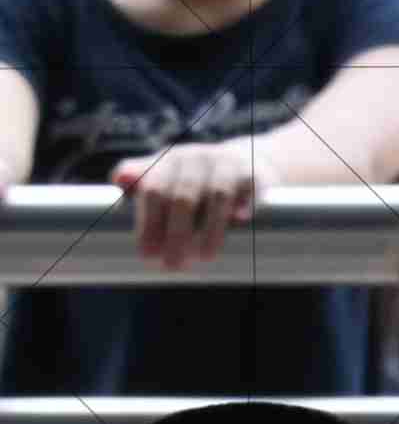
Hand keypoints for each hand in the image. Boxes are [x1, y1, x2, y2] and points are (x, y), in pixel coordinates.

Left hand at [108, 138, 263, 270]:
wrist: (246, 160)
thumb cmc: (198, 178)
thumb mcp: (167, 175)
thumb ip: (141, 180)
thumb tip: (119, 181)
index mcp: (168, 161)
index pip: (153, 190)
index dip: (149, 223)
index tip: (148, 255)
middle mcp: (195, 158)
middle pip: (183, 196)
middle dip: (176, 234)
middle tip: (173, 265)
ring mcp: (225, 163)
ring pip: (217, 195)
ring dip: (211, 228)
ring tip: (204, 257)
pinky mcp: (254, 172)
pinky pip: (249, 189)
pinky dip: (245, 204)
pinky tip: (240, 221)